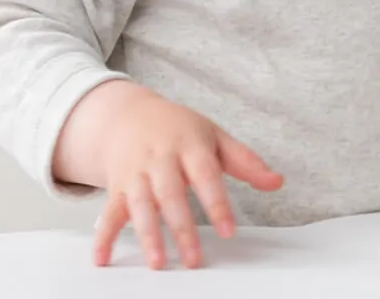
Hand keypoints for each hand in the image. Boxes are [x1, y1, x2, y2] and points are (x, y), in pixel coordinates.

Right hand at [58, 81, 282, 270]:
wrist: (130, 115)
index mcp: (189, 143)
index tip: (228, 231)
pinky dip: (103, 235)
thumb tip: (277, 181)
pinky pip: (108, 211)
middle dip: (181, 226)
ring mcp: (136, 172)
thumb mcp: (213, 136)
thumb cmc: (179, 129)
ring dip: (147, 233)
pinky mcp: (117, 185)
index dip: (216, 202)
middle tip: (194, 260)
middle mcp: (161, 157)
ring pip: (140, 203)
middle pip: (171, 193)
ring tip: (158, 263)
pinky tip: (102, 259)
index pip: (205, 173)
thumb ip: (244, 161)